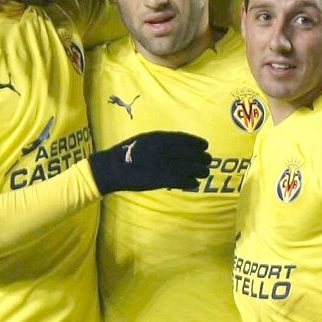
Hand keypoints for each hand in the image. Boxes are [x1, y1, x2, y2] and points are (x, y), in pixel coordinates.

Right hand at [89, 131, 212, 193]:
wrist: (113, 168)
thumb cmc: (127, 153)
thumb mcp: (143, 140)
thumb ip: (160, 142)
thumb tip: (177, 145)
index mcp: (158, 138)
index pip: (184, 139)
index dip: (196, 142)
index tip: (205, 145)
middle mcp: (163, 149)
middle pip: (190, 153)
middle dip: (202, 157)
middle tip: (208, 160)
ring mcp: (163, 164)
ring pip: (189, 168)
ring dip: (199, 170)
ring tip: (204, 172)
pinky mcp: (161, 179)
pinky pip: (181, 181)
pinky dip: (190, 182)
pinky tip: (194, 183)